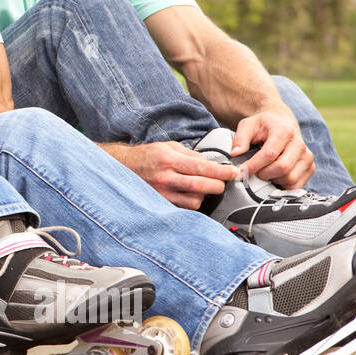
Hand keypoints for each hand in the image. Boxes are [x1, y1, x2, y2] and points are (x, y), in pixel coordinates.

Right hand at [108, 141, 236, 209]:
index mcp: (169, 159)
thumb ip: (191, 155)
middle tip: (223, 183)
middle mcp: (165, 177)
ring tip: (201, 188)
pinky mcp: (160, 203)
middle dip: (218, 186)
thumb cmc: (147, 156)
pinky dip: (191, 202)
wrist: (121, 167)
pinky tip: (189, 194)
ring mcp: (162, 193)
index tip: (234, 173)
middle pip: (201, 186)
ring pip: (195, 201)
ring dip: (204, 195)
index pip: (203, 167)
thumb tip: (213, 164)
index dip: (222, 172)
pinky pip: (184, 208)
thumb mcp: (169, 147)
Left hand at [232, 109, 313, 188]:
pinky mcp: (310, 167)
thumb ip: (240, 139)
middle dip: (264, 174)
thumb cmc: (263, 126)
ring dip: (273, 180)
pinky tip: (274, 177)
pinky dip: (283, 185)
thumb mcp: (247, 126)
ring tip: (264, 172)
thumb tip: (235, 154)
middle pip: (282, 168)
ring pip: (290, 179)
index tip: (242, 171)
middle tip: (254, 172)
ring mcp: (307, 157)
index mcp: (284, 131)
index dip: (254, 166)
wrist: (281, 124)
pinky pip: (297, 185)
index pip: (269, 154)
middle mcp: (299, 144)